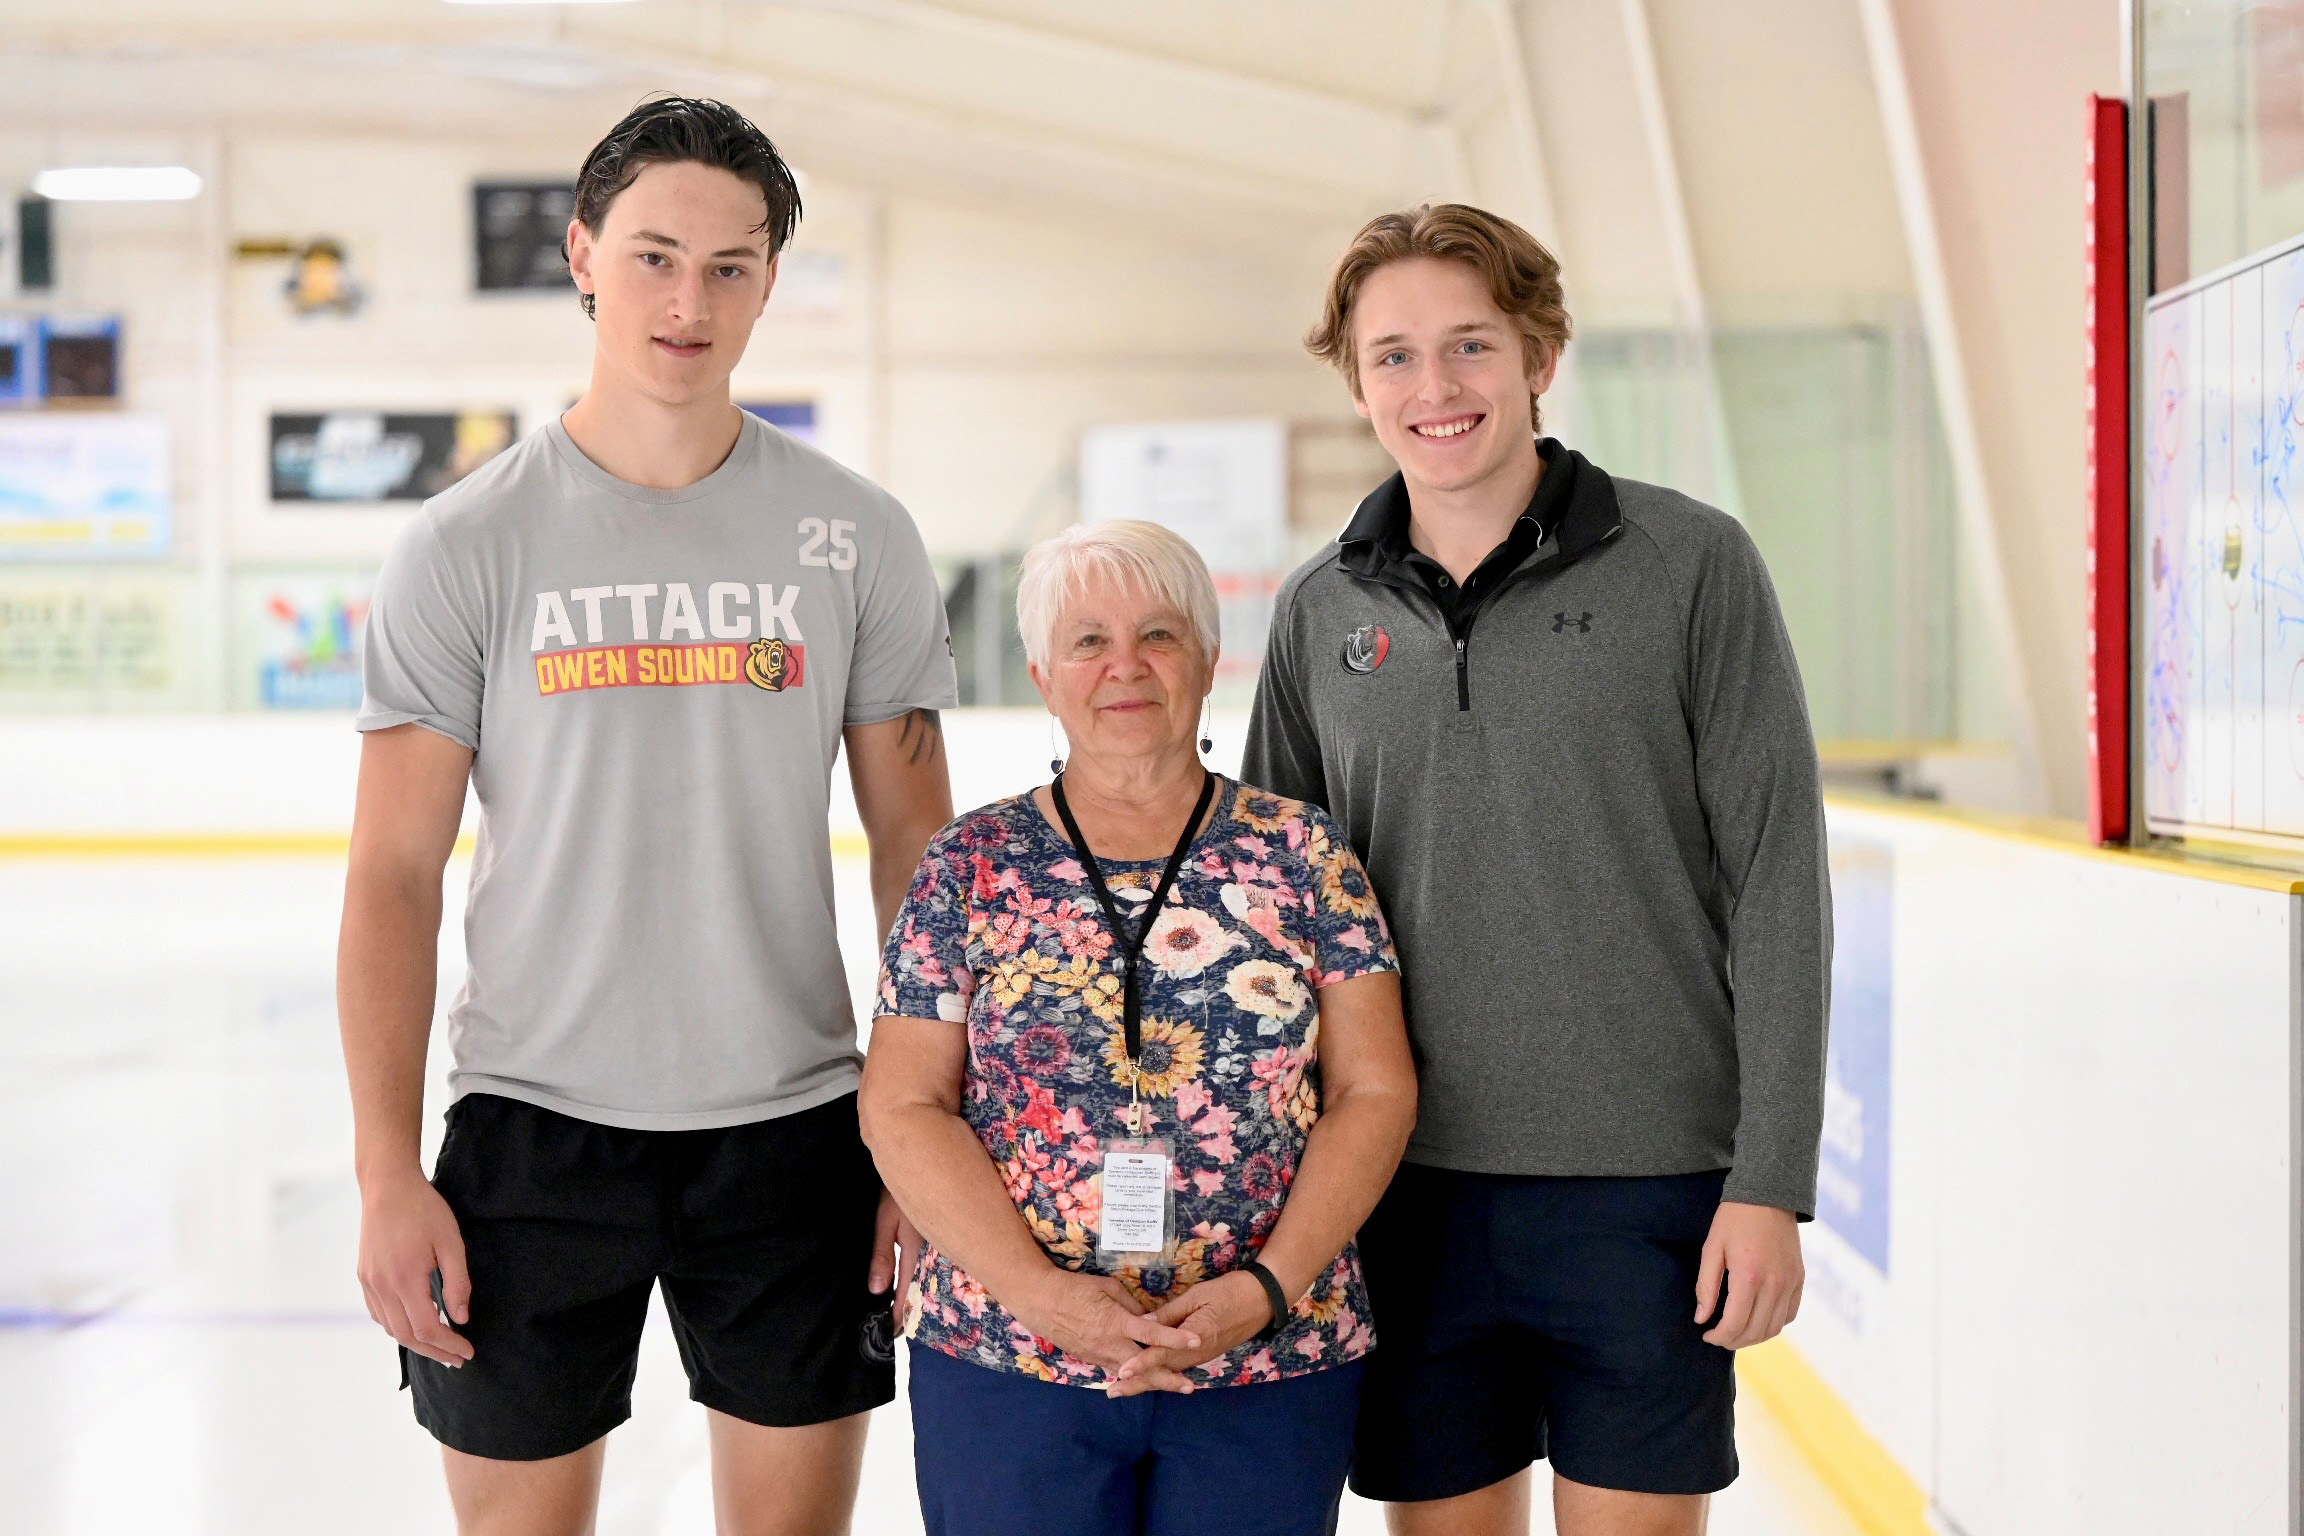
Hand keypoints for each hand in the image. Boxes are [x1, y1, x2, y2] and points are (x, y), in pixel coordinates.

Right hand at [357, 1168, 473, 1367]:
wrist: (387, 1186)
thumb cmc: (424, 1209)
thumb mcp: (450, 1241)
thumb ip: (457, 1282)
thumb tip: (461, 1318)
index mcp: (405, 1279)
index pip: (427, 1329)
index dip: (449, 1345)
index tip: (468, 1351)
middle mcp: (382, 1286)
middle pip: (407, 1336)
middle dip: (434, 1352)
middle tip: (457, 1359)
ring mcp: (369, 1283)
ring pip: (390, 1327)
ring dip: (415, 1342)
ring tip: (440, 1347)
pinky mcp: (364, 1276)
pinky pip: (379, 1313)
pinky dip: (397, 1326)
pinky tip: (413, 1326)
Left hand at [869, 1189, 922, 1324]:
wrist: (923, 1160)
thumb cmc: (900, 1190)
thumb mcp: (887, 1222)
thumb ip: (883, 1255)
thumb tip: (876, 1291)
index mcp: (914, 1252)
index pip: (904, 1292)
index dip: (897, 1315)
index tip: (889, 1335)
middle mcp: (927, 1252)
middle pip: (916, 1288)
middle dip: (905, 1309)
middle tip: (893, 1330)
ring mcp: (931, 1244)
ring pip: (920, 1276)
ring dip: (910, 1293)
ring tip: (899, 1311)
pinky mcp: (931, 1235)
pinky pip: (922, 1263)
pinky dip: (913, 1276)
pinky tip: (907, 1279)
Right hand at [1007, 1269, 1201, 1372]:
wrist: (1041, 1302)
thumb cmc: (1075, 1288)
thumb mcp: (1107, 1287)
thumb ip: (1131, 1305)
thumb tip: (1148, 1318)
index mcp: (1117, 1322)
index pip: (1152, 1333)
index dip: (1175, 1338)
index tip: (1196, 1340)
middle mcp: (1111, 1344)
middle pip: (1144, 1366)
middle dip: (1168, 1378)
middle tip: (1189, 1386)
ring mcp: (1100, 1355)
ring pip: (1131, 1375)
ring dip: (1153, 1381)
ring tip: (1175, 1386)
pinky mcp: (1092, 1360)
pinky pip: (1117, 1371)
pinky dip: (1133, 1377)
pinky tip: (1145, 1381)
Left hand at [1107, 1271, 1275, 1396]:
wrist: (1262, 1300)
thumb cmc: (1229, 1292)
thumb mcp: (1197, 1296)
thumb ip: (1170, 1313)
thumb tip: (1143, 1324)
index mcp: (1194, 1338)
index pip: (1161, 1354)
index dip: (1140, 1364)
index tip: (1121, 1373)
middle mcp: (1196, 1354)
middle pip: (1162, 1372)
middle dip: (1137, 1383)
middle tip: (1113, 1392)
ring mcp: (1201, 1356)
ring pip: (1169, 1372)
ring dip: (1147, 1380)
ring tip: (1124, 1387)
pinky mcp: (1204, 1354)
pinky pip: (1178, 1366)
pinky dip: (1161, 1373)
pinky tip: (1149, 1374)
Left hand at [1695, 1201, 1803, 1348]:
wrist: (1769, 1194)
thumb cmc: (1734, 1219)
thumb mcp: (1712, 1248)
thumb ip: (1706, 1286)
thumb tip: (1702, 1318)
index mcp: (1749, 1276)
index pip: (1735, 1323)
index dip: (1718, 1336)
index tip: (1706, 1335)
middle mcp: (1774, 1284)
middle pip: (1755, 1331)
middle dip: (1734, 1340)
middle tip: (1718, 1337)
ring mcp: (1791, 1283)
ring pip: (1774, 1328)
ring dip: (1753, 1337)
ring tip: (1736, 1332)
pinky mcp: (1799, 1279)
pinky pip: (1789, 1314)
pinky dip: (1773, 1324)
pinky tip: (1757, 1319)